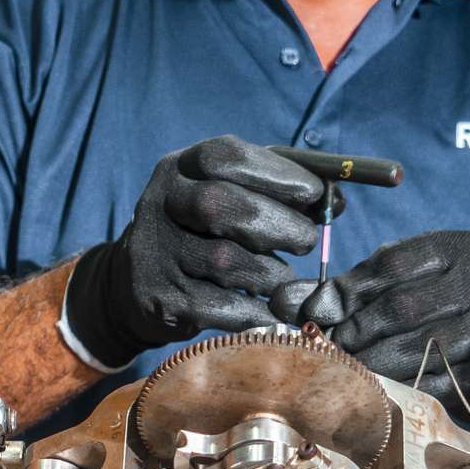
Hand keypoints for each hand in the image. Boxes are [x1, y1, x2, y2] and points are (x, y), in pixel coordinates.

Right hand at [61, 136, 328, 369]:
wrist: (133, 284)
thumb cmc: (202, 232)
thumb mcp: (228, 196)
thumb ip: (278, 191)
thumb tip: (336, 201)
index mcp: (180, 168)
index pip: (226, 157)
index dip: (277, 174)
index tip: (315, 194)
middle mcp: (160, 204)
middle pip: (221, 206)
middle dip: (278, 224)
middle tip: (306, 241)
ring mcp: (157, 254)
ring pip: (226, 262)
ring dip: (271, 273)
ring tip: (284, 280)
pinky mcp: (162, 299)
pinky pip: (222, 308)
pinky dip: (256, 311)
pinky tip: (269, 311)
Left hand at [328, 229, 469, 444]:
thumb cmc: (445, 316)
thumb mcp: (407, 287)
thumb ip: (352, 289)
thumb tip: (284, 301)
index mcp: (461, 248)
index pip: (393, 264)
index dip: (347, 290)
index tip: (314, 313)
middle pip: (402, 307)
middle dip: (355, 331)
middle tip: (325, 349)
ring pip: (415, 350)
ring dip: (370, 365)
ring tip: (343, 372)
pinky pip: (434, 385)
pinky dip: (399, 390)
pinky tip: (377, 393)